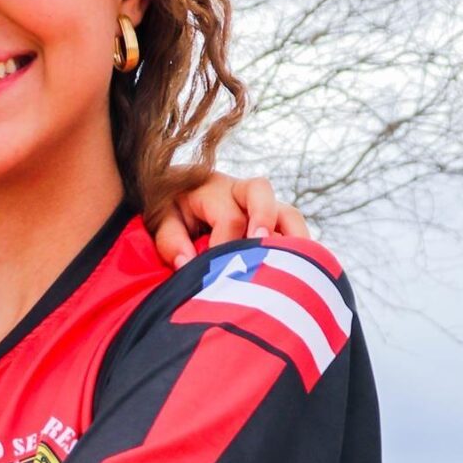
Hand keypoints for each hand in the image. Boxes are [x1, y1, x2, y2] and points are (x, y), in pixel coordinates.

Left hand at [152, 175, 311, 270]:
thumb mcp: (162, 221)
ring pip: (288, 213)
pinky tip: (300, 274)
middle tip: (261, 247)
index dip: (225, 245)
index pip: (228, 216)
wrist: (178, 196)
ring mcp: (263, 206)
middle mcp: (241, 191)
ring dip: (293, 237)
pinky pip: (294, 233)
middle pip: (262, 193)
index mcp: (211, 188)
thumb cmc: (171, 210)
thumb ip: (170, 241)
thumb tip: (187, 263)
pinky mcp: (275, 223)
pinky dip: (300, 251)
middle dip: (264, 220)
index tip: (217, 273)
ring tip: (296, 266)